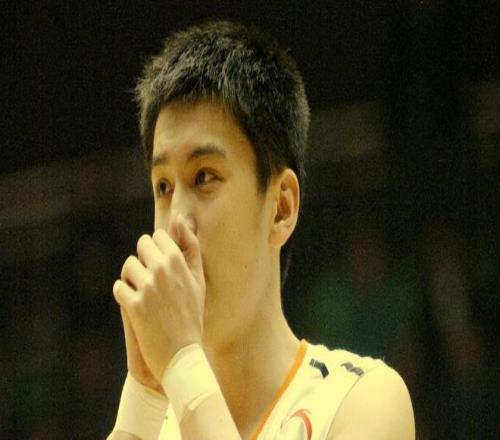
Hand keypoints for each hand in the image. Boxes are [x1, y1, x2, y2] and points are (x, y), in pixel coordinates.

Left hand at [113, 214, 204, 380]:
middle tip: (153, 282)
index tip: (162, 269)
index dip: (157, 251)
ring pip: (127, 266)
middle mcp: (162, 270)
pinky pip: (118, 288)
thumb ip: (190, 245)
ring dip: (132, 279)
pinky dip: (124, 296)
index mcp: (179, 261)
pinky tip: (136, 307)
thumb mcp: (198, 279)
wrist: (182, 355)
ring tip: (145, 296)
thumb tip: (179, 217)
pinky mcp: (133, 306)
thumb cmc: (192, 315)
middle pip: (140, 246)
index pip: (157, 236)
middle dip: (144, 260)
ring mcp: (147, 287)